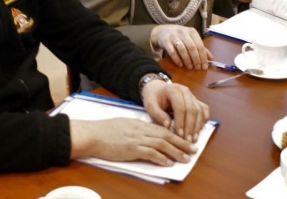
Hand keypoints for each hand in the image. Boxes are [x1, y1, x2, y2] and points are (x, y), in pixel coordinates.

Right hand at [69, 117, 197, 165]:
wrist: (93, 134)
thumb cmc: (105, 130)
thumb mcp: (124, 125)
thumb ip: (136, 129)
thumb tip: (146, 134)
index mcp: (140, 124)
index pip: (162, 129)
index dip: (176, 135)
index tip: (186, 140)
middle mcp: (141, 130)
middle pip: (166, 135)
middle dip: (182, 143)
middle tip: (193, 149)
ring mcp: (137, 139)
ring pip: (162, 144)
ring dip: (176, 151)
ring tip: (186, 158)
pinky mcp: (131, 148)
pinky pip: (150, 153)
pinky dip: (161, 158)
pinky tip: (168, 162)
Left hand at [141, 80, 209, 142]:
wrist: (157, 89)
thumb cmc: (153, 98)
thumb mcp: (150, 105)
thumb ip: (157, 114)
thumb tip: (168, 126)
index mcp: (173, 90)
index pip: (180, 106)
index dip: (181, 121)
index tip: (179, 135)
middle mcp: (185, 91)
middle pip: (192, 109)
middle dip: (191, 126)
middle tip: (188, 140)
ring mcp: (192, 95)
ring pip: (199, 110)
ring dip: (198, 126)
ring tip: (193, 139)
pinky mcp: (196, 100)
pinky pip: (204, 109)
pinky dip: (204, 119)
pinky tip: (200, 129)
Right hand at [150, 25, 211, 69]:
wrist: (162, 31)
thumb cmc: (179, 36)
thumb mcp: (190, 39)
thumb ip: (200, 47)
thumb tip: (211, 58)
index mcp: (192, 32)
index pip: (200, 45)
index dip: (203, 57)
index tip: (204, 67)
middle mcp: (183, 32)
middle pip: (192, 47)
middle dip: (196, 59)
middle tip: (197, 68)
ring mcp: (173, 36)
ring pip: (182, 49)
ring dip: (187, 60)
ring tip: (190, 67)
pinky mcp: (165, 41)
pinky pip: (172, 52)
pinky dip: (177, 59)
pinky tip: (180, 64)